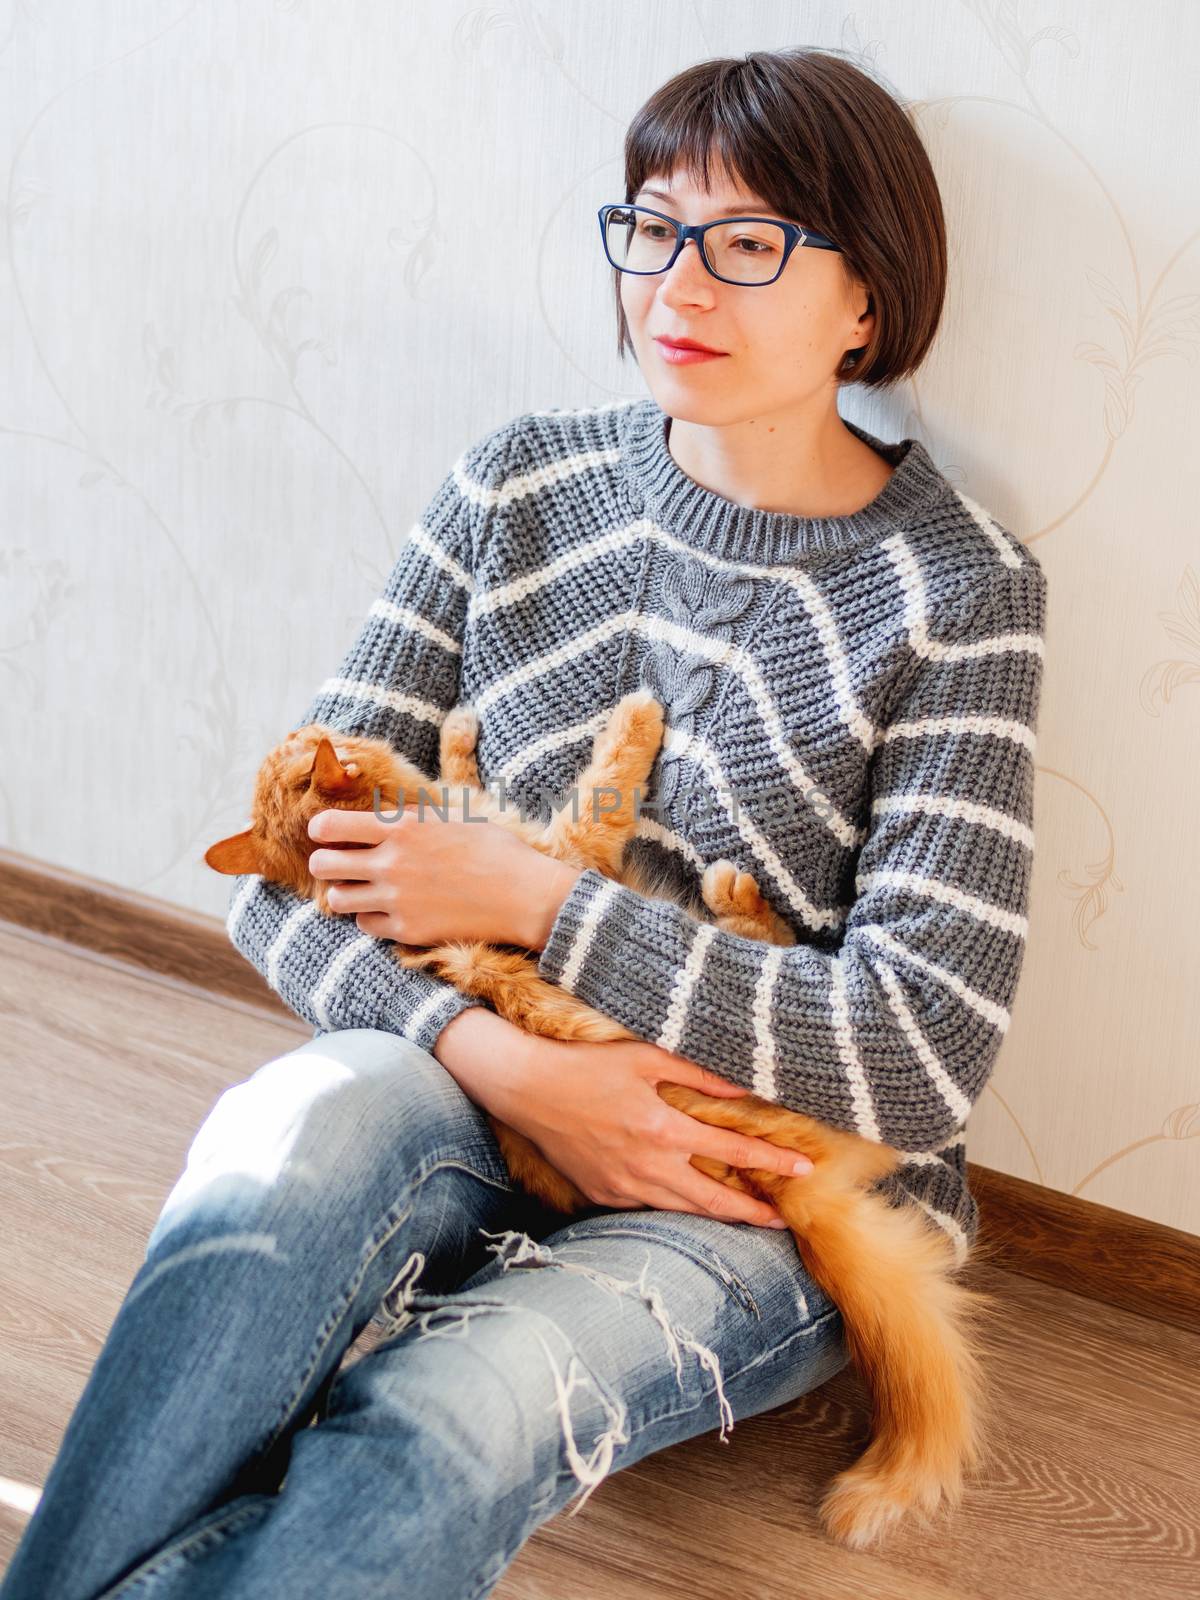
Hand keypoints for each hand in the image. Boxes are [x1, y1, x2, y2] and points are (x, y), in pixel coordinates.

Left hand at [307, 804, 579, 947]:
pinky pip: (365, 925)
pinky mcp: (407, 930)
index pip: (330, 825)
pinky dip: (371, 918)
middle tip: (340, 865)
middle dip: (326, 863)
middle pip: (322, 865)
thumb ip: (414, 819)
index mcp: (402, 827)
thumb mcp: (454, 818)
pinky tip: (390, 911)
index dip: (321, 829)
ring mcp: (397, 899)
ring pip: (337, 899)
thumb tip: (387, 816)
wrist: (526, 897)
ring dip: (345, 893)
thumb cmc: (498, 851)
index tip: (326, 834)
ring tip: (363, 890)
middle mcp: (391, 862)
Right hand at [483, 1027, 809, 1228]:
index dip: (773, 1163)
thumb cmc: (587, 1066)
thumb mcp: (645, 1058)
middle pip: (715, 1200)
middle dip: (753, 1214)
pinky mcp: (604, 1195)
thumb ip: (696, 1075)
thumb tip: (740, 1086)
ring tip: (746, 1219)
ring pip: (683, 1211)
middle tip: (783, 1222)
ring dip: (717, 1216)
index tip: (804, 1169)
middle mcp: (649, 1166)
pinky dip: (672, 1206)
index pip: (734, 1152)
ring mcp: (625, 1187)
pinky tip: (686, 1202)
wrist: (528, 1090)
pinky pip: (648, 1206)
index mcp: (664, 1129)